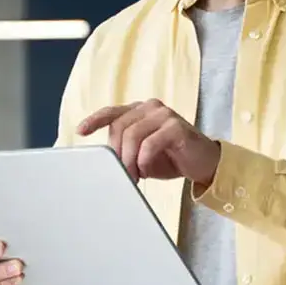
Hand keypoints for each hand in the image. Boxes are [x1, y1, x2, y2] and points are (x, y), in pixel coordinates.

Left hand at [77, 99, 220, 185]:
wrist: (205, 164)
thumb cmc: (171, 158)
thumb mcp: (142, 154)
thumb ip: (125, 148)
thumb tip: (106, 160)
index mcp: (140, 111)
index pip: (113, 112)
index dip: (95, 120)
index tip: (80, 131)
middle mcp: (151, 108)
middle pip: (120, 126)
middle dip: (117, 154)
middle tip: (122, 174)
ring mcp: (165, 115)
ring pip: (133, 135)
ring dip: (129, 160)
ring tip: (134, 176)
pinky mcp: (176, 127)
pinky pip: (150, 144)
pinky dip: (144, 161)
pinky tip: (147, 170)